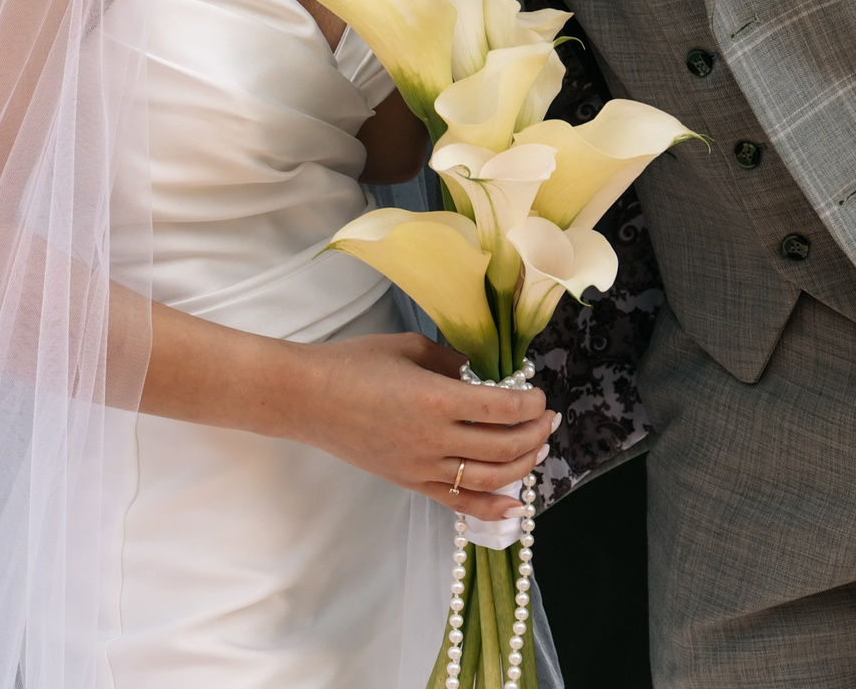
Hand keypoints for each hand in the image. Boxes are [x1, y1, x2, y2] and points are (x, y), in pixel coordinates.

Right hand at [273, 332, 555, 520]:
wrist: (307, 399)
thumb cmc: (354, 363)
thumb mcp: (409, 348)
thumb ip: (451, 361)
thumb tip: (481, 375)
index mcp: (438, 399)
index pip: (503, 408)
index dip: (531, 403)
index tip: (539, 395)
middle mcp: (436, 438)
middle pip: (505, 444)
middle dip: (536, 432)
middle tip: (548, 420)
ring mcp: (424, 467)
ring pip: (491, 477)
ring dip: (523, 465)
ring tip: (536, 449)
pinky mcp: (411, 483)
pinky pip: (460, 502)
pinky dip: (492, 507)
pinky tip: (516, 505)